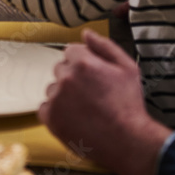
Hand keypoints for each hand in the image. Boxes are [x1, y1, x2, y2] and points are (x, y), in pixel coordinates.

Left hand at [37, 30, 170, 174]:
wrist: (128, 141)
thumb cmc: (129, 105)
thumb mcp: (128, 68)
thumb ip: (105, 46)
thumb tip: (86, 34)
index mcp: (83, 62)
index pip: (70, 51)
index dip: (83, 62)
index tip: (93, 76)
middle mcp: (65, 78)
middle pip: (60, 69)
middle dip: (73, 78)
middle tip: (92, 94)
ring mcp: (56, 98)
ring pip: (53, 89)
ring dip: (64, 95)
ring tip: (86, 109)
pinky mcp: (50, 118)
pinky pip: (46, 108)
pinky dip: (57, 113)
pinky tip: (75, 118)